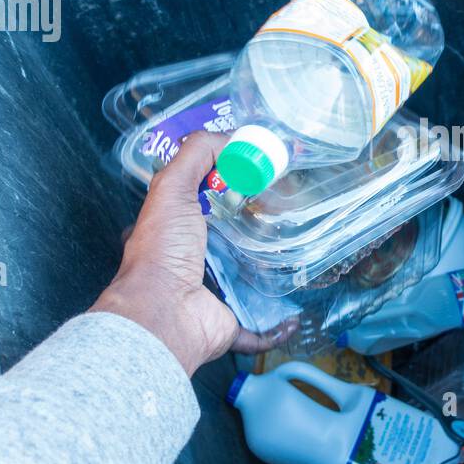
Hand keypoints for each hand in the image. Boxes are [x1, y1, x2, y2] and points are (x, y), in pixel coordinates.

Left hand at [91, 131, 287, 375]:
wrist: (163, 313)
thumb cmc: (162, 251)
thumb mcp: (172, 188)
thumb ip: (195, 155)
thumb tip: (231, 138)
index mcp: (176, 229)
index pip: (204, 200)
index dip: (230, 182)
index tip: (264, 169)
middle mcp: (193, 260)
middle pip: (231, 236)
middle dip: (258, 223)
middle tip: (291, 206)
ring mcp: (213, 293)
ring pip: (248, 277)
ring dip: (270, 269)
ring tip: (301, 249)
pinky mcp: (231, 322)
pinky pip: (260, 326)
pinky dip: (278, 325)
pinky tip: (296, 315)